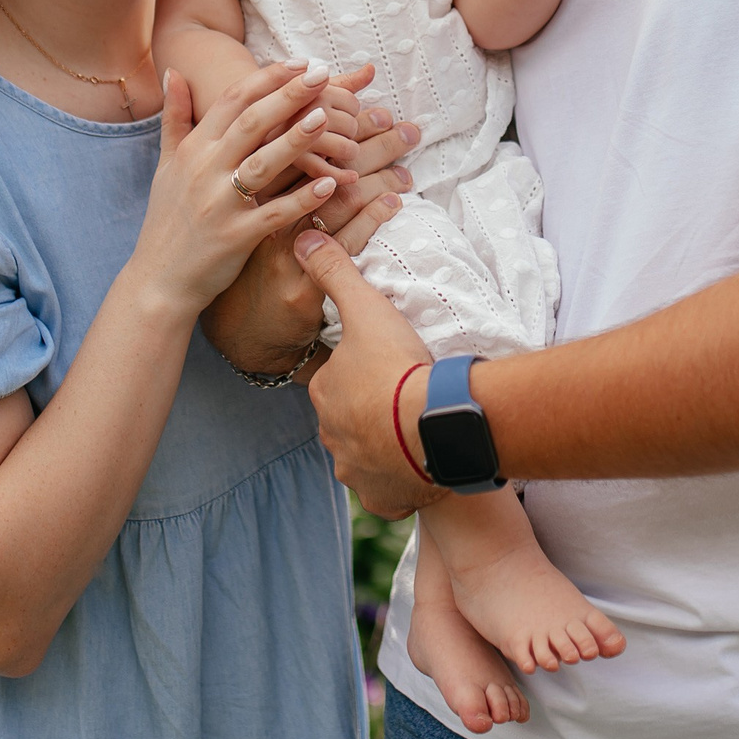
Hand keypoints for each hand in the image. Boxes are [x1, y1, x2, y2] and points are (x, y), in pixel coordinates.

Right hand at [131, 64, 343, 315]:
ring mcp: (220, 204)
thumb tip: (175, 71)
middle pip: (251, 123)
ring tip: (327, 118)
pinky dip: (302, 199)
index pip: (231, 101)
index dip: (266, 78)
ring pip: (263, 164)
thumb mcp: (165, 165)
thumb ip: (174, 117)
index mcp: (193, 149)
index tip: (299, 63)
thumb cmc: (167, 219)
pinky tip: (331, 184)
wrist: (157, 279)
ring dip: (296, 140)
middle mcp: (205, 171)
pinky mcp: (236, 237)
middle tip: (321, 74)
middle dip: (287, 96)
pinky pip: (274, 214)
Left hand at [295, 227, 438, 517]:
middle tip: (404, 395)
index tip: (388, 366)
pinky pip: (387, 492)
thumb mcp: (366, 309)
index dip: (360, 371)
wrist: (435, 425)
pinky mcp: (382, 499)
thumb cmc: (399, 366)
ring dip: (384, 446)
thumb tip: (303, 239)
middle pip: (350, 419)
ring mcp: (356, 472)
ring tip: (414, 428)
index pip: (336, 379)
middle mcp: (333, 437)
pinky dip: (400, 481)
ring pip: (366, 457)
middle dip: (370, 411)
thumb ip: (335, 273)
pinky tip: (419, 464)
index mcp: (326, 393)